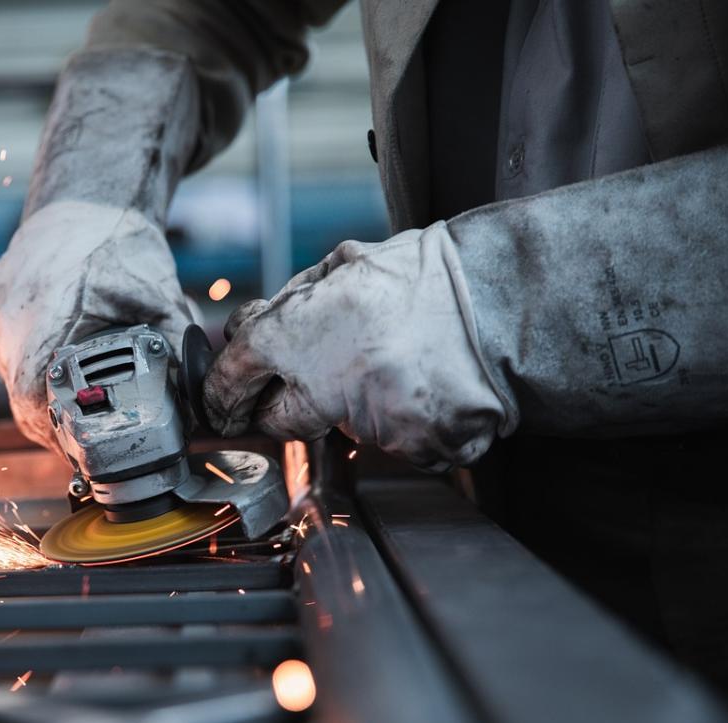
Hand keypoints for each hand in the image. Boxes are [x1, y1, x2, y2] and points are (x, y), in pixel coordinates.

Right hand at [0, 200, 193, 448]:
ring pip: (12, 375)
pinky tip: (58, 368)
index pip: (34, 402)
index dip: (56, 432)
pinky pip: (7, 348)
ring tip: (74, 406)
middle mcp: (8, 318)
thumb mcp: (158, 297)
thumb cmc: (119, 242)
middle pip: (21, 397)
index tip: (79, 447)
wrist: (87, 197)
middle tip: (86, 437)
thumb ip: (177, 348)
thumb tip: (200, 399)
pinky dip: (31, 364)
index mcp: (44, 319)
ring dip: (41, 395)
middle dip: (54, 421)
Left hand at [203, 222, 514, 470]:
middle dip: (289, 404)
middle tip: (323, 376)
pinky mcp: (414, 451)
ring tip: (398, 364)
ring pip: (343, 430)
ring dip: (358, 406)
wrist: (505, 301)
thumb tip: (246, 332)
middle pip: (279, 420)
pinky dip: (404, 424)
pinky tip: (425, 386)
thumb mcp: (341, 267)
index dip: (222, 393)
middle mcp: (326, 385)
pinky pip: (394, 445)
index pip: (232, 377)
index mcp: (297, 333)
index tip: (222, 404)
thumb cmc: (423, 279)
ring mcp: (372, 424)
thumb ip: (287, 306)